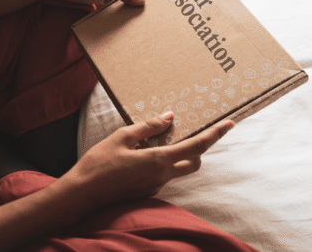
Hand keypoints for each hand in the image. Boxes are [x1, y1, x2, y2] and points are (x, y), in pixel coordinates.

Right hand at [62, 112, 233, 208]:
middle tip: (193, 132)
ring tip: (158, 140)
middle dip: (199, 147)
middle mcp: (162, 176)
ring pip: (178, 169)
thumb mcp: (121, 137)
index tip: (229, 125)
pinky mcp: (147, 191)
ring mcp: (155, 186)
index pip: (196, 147)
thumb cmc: (98, 164)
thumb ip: (148, 127)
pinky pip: (163, 174)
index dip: (214, 135)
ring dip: (178, 155)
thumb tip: (169, 117)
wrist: (82, 193)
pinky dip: (161, 162)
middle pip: (194, 162)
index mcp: (158, 161)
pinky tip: (141, 154)